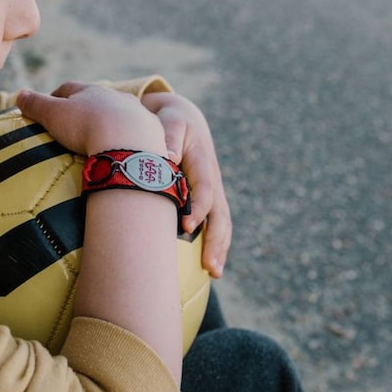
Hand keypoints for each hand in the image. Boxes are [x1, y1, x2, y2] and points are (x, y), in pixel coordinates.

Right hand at [15, 83, 165, 157]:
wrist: (128, 142)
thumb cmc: (86, 126)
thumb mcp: (54, 115)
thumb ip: (35, 104)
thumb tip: (19, 94)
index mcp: (90, 90)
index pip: (68, 89)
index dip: (56, 97)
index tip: (49, 107)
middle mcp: (115, 97)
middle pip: (97, 99)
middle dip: (87, 108)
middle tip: (77, 122)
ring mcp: (137, 112)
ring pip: (121, 113)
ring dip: (111, 122)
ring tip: (103, 137)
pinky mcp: (152, 131)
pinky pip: (138, 132)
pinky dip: (130, 138)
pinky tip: (127, 148)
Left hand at [141, 92, 230, 278]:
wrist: (185, 118)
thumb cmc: (171, 121)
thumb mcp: (171, 121)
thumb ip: (169, 136)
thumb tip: (169, 156)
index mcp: (203, 163)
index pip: (205, 190)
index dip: (198, 208)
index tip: (188, 227)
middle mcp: (213, 180)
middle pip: (220, 214)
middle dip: (216, 241)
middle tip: (208, 266)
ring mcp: (215, 191)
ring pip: (222, 223)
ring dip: (220, 248)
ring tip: (214, 273)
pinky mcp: (210, 198)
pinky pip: (217, 224)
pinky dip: (217, 244)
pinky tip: (211, 266)